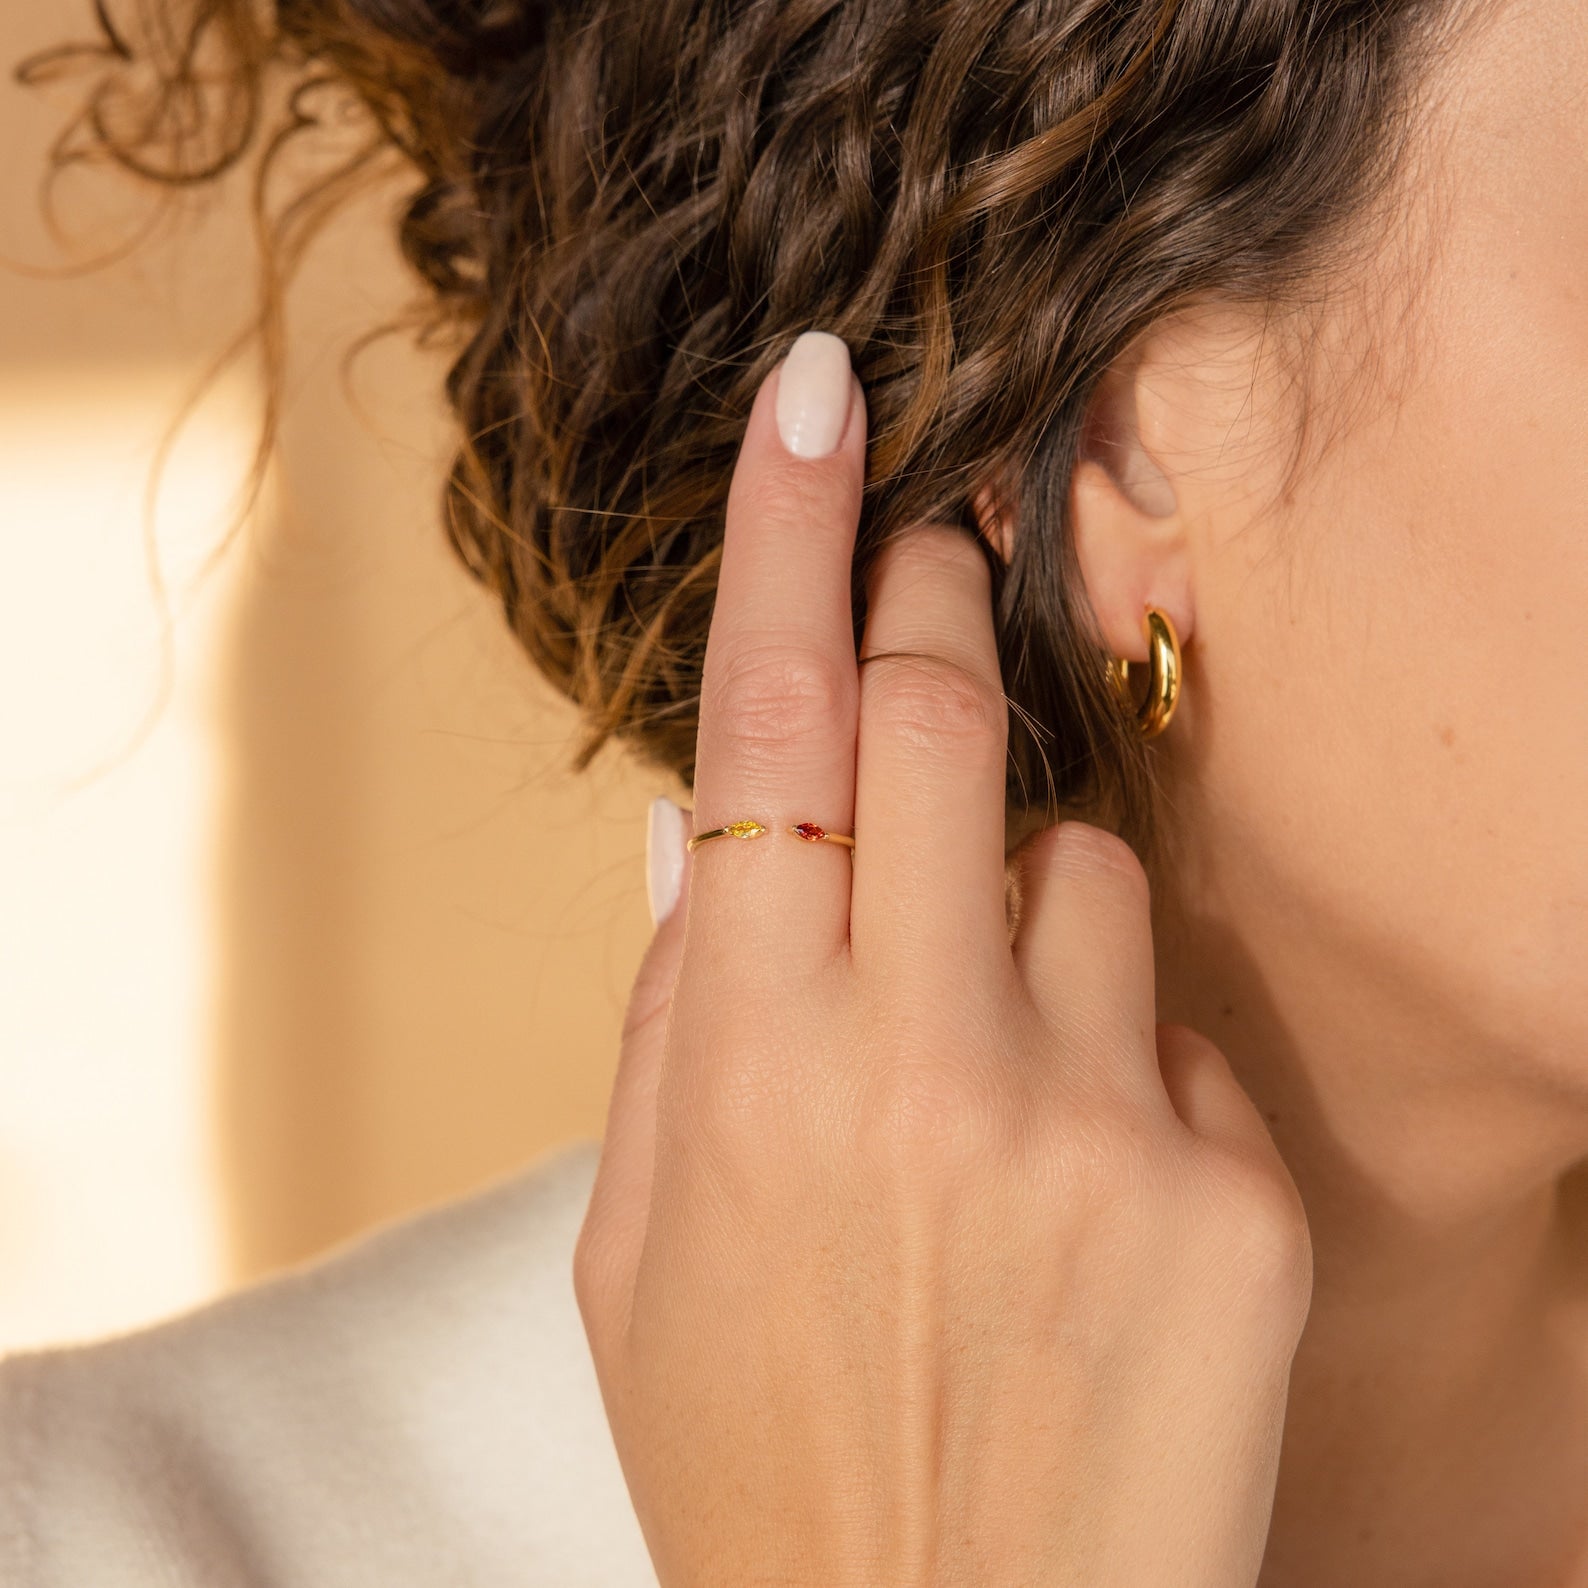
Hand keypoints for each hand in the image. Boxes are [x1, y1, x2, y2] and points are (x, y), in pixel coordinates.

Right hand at [574, 332, 1312, 1586]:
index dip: (783, 538)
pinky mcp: (1231, 1191)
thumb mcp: (637, 1248)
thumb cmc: (762, 1458)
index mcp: (749, 1065)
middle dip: (927, 604)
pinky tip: (1076, 1169)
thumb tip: (696, 828)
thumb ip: (664, 1017)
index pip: (764, 725)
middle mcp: (926, 1062)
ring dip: (1025, 881)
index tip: (815, 394)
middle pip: (941, 717)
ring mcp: (1099, 1120)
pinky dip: (1117, 1037)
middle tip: (928, 554)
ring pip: (1082, 856)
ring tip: (981, 1034)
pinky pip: (1173, 1013)